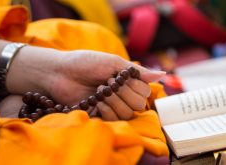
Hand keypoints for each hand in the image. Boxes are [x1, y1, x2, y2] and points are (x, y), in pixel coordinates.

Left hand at [47, 50, 164, 119]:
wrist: (61, 72)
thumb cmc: (87, 62)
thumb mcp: (114, 62)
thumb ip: (138, 72)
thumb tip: (163, 74)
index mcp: (127, 82)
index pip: (145, 92)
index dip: (135, 87)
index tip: (119, 77)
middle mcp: (122, 95)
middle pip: (138, 105)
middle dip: (124, 93)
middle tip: (108, 83)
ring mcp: (112, 107)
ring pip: (127, 114)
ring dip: (114, 101)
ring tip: (100, 90)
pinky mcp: (101, 116)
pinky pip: (114, 120)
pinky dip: (107, 110)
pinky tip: (96, 101)